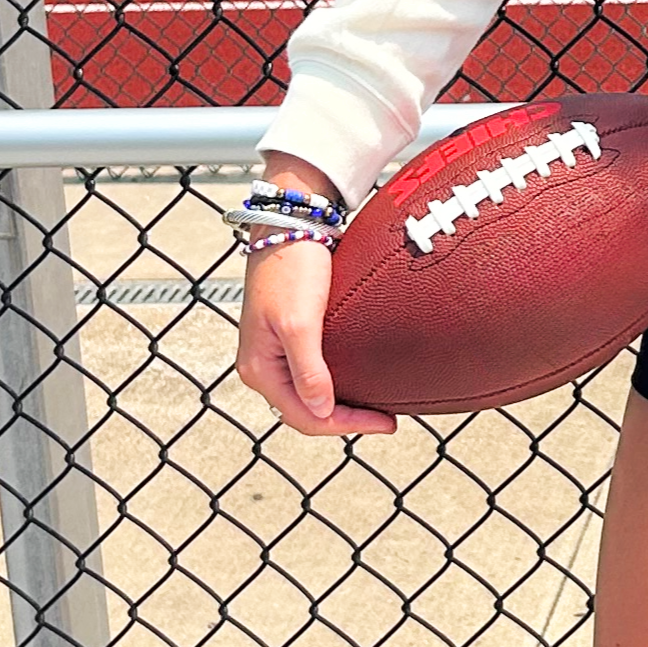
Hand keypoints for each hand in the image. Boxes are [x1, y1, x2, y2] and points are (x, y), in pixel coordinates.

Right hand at [233, 154, 394, 436]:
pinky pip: (313, 367)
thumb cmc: (293, 267)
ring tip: (376, 404)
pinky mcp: (290, 330)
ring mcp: (275, 348)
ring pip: (309, 390)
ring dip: (340, 401)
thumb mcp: (299, 322)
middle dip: (345, 418)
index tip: (386, 422)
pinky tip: (359, 374)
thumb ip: (308, 369)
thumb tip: (321, 410)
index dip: (346, 425)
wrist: (292, 221)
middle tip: (387, 418)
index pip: (304, 417)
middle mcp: (264, 364)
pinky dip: (336, 378)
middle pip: (306, 409)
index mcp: (260, 369)